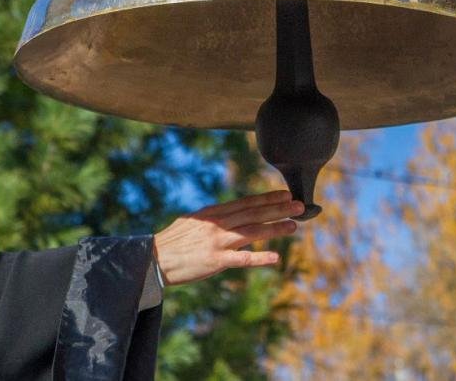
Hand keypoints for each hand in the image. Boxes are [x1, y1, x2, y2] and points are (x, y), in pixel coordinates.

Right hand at [153, 190, 302, 285]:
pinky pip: (241, 259)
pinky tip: (276, 258)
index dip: (267, 198)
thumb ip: (213, 217)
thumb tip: (230, 213)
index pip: (245, 203)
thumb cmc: (173, 241)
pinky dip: (259, 258)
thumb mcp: (193, 221)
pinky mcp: (214, 261)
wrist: (155, 259)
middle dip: (278, 209)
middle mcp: (217, 224)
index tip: (285, 194)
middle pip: (253, 214)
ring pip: (251, 232)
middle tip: (300, 206)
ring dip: (274, 229)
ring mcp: (217, 242)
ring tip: (294, 226)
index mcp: (213, 213)